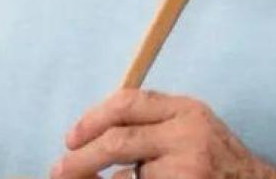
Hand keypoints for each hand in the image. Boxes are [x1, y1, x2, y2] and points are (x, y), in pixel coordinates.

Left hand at [50, 88, 275, 178]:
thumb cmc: (216, 162)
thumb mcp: (192, 129)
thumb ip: (154, 125)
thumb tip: (88, 139)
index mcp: (188, 110)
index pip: (129, 103)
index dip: (92, 119)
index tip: (71, 138)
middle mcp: (189, 134)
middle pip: (117, 141)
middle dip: (79, 160)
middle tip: (59, 172)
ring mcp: (187, 168)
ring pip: (122, 177)